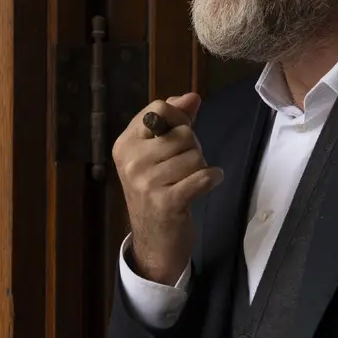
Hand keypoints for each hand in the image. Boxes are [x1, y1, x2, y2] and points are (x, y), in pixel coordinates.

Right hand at [112, 92, 222, 284]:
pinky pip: (202, 177)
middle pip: (182, 132)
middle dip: (193, 148)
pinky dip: (212, 178)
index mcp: (125, 144)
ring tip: (190, 180)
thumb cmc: (159, 191)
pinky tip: (208, 183)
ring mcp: (146, 182)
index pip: (159, 108)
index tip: (180, 136)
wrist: (154, 240)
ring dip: (201, 167)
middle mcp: (131, 161)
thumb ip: (175, 120)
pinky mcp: (166, 202)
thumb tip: (192, 97)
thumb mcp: (158, 153)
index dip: (179, 118)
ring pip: (195, 155)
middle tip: (184, 166)